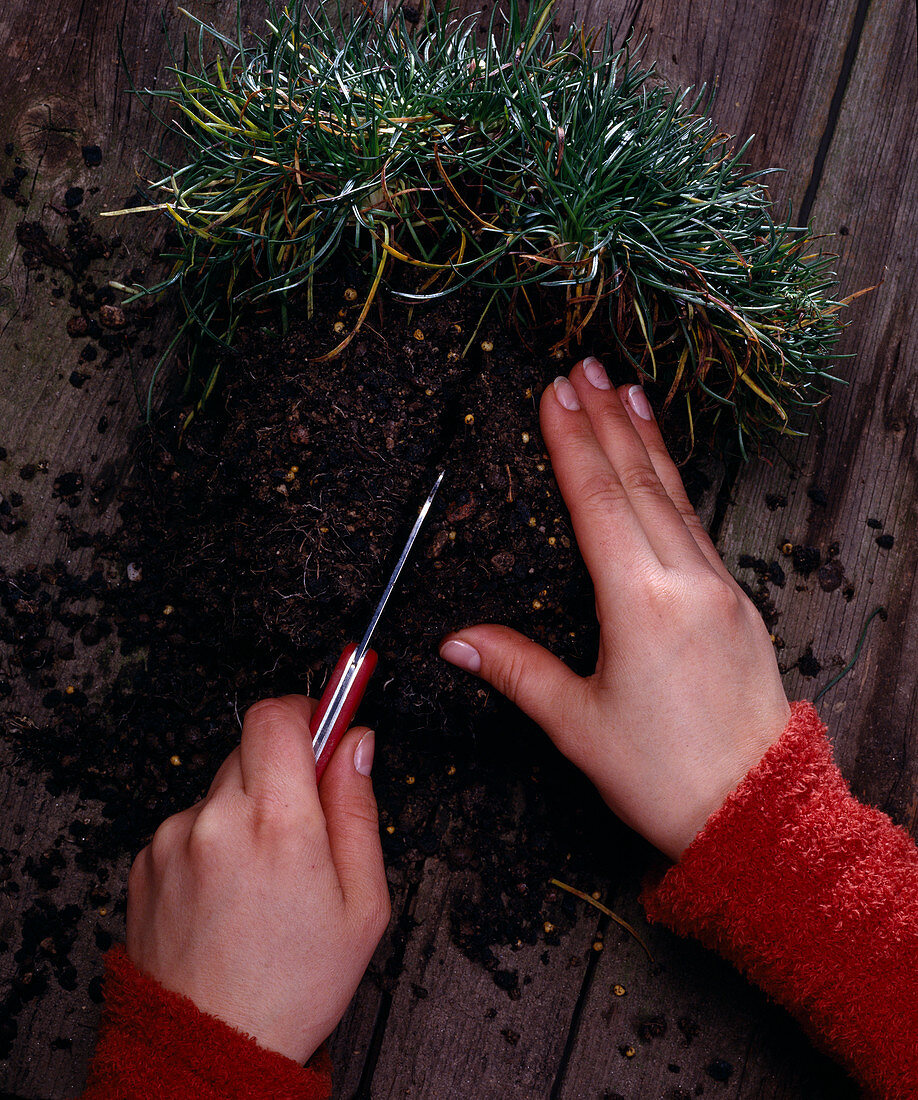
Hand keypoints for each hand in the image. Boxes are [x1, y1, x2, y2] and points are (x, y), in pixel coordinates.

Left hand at [126, 695, 388, 1063]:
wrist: (211, 1047)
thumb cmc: (293, 984)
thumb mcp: (362, 901)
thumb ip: (357, 807)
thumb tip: (355, 743)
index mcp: (278, 824)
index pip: (277, 715)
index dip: (307, 710)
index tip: (326, 720)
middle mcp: (217, 821)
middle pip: (251, 746)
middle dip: (283, 767)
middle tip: (304, 818)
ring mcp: (173, 840)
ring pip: (221, 786)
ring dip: (245, 808)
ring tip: (263, 874)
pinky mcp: (146, 861)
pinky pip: (190, 823)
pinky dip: (212, 840)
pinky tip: (229, 891)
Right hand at [440, 357, 789, 860]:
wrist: (758, 810)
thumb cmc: (665, 775)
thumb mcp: (577, 725)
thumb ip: (517, 670)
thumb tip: (458, 639)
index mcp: (641, 601)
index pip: (596, 500)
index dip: (572, 441)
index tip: (556, 393)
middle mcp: (686, 580)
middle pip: (637, 482)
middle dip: (608, 419)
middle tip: (586, 366)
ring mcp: (719, 587)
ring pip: (674, 497)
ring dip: (647, 441)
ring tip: (630, 391)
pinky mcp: (737, 603)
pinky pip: (698, 525)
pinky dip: (675, 485)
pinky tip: (665, 471)